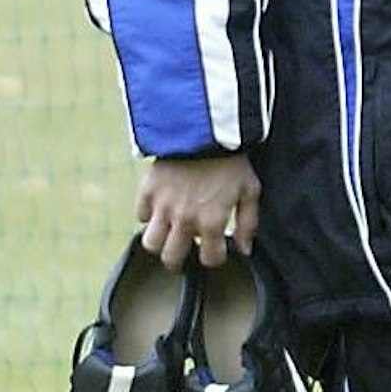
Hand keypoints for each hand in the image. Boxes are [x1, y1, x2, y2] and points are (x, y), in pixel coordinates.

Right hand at [137, 153, 259, 269]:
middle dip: (179, 260)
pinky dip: (149, 216)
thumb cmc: (233, 161)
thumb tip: (244, 249)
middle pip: (171, 259)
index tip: (216, 250)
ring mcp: (163, 206)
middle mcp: (184, 219)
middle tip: (185, 251)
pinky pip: (141, 215)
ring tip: (170, 234)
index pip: (209, 259)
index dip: (215, 257)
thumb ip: (248, 223)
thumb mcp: (250, 190)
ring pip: (150, 243)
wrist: (207, 131)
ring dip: (160, 242)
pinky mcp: (147, 191)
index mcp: (212, 221)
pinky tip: (161, 209)